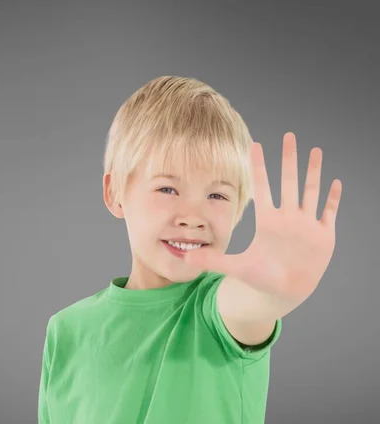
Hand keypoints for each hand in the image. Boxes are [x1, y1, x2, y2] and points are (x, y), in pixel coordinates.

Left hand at [185, 132, 342, 303]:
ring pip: (311, 192)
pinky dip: (333, 199)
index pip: (262, 188)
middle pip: (289, 182)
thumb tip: (183, 258)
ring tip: (315, 150)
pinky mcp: (323, 237)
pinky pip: (329, 213)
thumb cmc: (259, 278)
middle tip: (289, 135)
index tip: (255, 145)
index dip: (259, 167)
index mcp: (267, 221)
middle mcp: (287, 218)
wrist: (281, 293)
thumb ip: (211, 261)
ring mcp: (306, 225)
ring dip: (314, 172)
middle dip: (289, 159)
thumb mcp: (235, 267)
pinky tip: (335, 182)